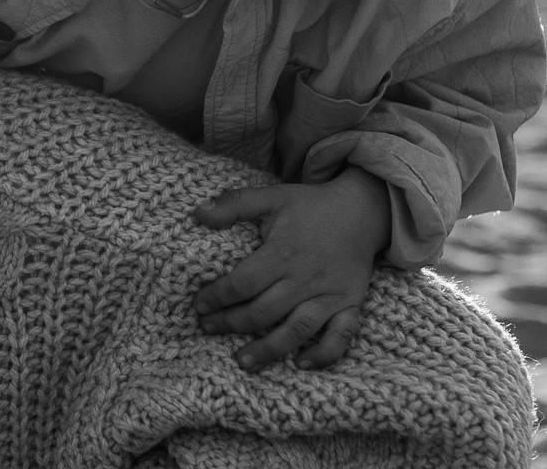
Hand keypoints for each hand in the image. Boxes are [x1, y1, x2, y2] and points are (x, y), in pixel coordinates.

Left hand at [192, 168, 390, 372]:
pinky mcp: (351, 304)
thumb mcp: (271, 196)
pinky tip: (301, 364)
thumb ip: (234, 204)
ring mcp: (330, 295)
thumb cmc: (310, 205)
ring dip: (269, 348)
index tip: (198, 305)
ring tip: (243, 361)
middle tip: (207, 329)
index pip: (243, 283)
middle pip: (264, 311)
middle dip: (231, 324)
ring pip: (297, 329)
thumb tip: (198, 213)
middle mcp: (305, 279)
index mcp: (283, 253)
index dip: (217, 297)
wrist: (363, 210)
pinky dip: (324, 353)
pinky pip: (341, 336)